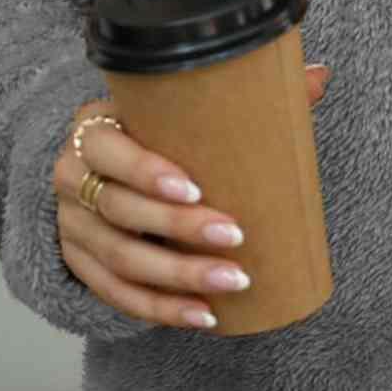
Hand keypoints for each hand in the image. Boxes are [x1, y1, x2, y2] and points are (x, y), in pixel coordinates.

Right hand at [53, 63, 331, 328]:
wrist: (95, 168)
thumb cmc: (152, 134)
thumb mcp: (178, 111)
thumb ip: (242, 94)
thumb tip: (319, 75)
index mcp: (92, 129)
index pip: (108, 149)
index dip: (145, 171)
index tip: (196, 189)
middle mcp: (72, 178)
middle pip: (120, 211)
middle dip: (179, 229)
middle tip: (235, 234)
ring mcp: (72, 227)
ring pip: (120, 260)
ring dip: (178, 277)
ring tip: (233, 280)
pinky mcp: (80, 265)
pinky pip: (116, 295)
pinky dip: (160, 309)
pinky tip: (203, 315)